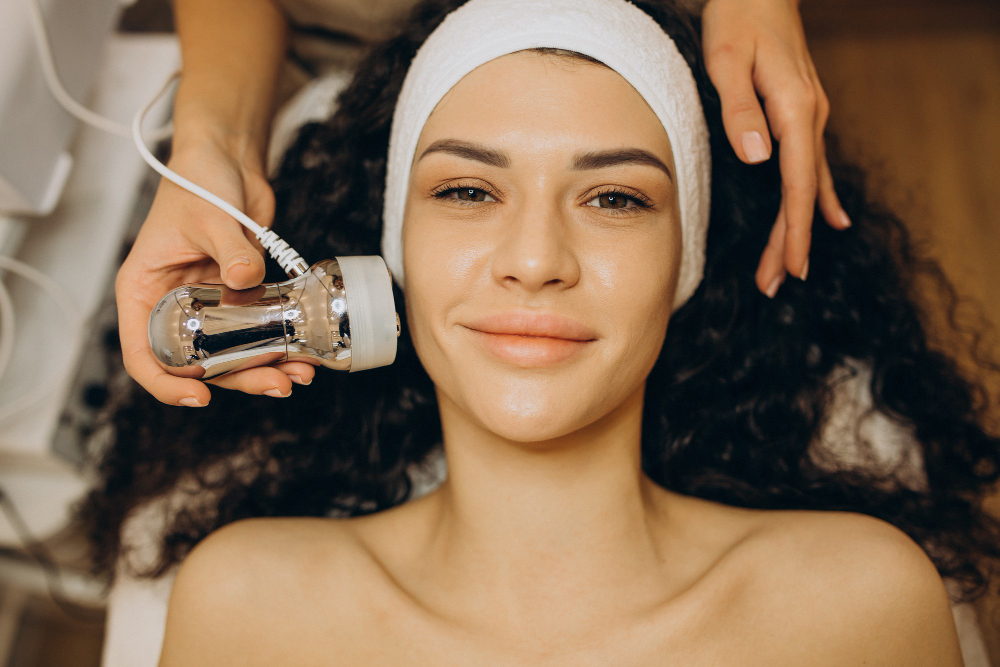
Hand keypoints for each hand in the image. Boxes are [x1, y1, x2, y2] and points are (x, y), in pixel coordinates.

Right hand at [115, 140, 315, 406]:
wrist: (227, 161)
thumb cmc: (198, 182)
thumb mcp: (209, 215)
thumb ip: (230, 248)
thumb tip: (245, 278)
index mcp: (145, 292)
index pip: (143, 353)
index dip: (167, 384)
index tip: (200, 396)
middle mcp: (173, 305)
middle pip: (198, 363)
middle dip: (239, 379)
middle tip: (277, 384)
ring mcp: (209, 304)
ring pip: (233, 353)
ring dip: (265, 368)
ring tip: (300, 375)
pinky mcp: (240, 296)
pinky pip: (258, 330)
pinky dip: (279, 345)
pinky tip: (306, 353)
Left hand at [701, 0, 850, 296]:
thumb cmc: (737, 18)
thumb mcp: (726, 60)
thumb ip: (740, 108)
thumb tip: (758, 156)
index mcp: (795, 110)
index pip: (797, 185)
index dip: (794, 230)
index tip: (789, 267)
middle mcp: (810, 116)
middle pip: (804, 193)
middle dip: (790, 241)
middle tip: (775, 283)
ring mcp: (810, 114)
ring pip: (807, 183)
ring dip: (798, 226)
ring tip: (787, 267)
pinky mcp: (802, 111)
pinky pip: (813, 164)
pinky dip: (818, 195)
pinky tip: (831, 216)